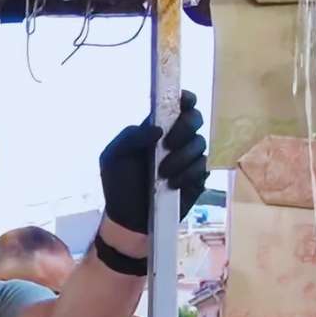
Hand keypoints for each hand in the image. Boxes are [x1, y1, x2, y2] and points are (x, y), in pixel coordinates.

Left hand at [98, 90, 209, 233]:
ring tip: (162, 174)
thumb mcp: (113, 157)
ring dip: (181, 157)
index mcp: (157, 128)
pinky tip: (172, 184)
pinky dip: (187, 174)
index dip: (185, 98)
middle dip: (184, 127)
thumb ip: (131, 137)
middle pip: (195, 118)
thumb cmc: (118, 184)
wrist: (128, 218)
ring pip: (200, 143)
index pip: (178, 104)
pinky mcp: (197, 178)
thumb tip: (158, 129)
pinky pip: (203, 167)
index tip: (185, 101)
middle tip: (168, 144)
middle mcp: (176, 139)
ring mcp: (188, 158)